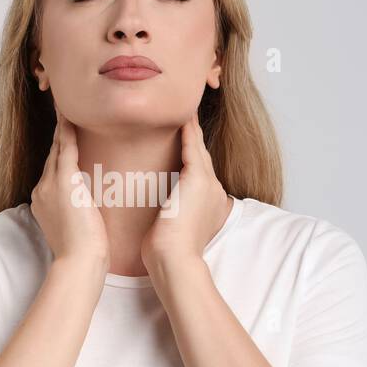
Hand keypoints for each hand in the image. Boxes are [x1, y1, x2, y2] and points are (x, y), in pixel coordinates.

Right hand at [30, 111, 109, 274]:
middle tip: (65, 111)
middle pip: (52, 156)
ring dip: (62, 128)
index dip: (59, 153)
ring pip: (56, 149)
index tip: (66, 139)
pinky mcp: (63, 182)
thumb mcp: (78, 229)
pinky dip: (67, 131)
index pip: (54, 170)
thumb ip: (80, 213)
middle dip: (58, 136)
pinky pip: (65, 149)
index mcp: (45, 201)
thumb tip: (91, 209)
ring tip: (66, 107)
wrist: (79, 261)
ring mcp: (49, 185)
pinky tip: (70, 115)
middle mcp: (42, 190)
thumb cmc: (84, 252)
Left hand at [141, 113, 231, 273]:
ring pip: (198, 146)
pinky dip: (188, 129)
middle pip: (200, 154)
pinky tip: (183, 114)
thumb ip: (166, 214)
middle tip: (186, 110)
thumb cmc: (166, 252)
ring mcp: (208, 183)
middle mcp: (211, 189)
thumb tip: (154, 213)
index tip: (181, 137)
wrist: (174, 260)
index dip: (189, 152)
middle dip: (193, 133)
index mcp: (205, 201)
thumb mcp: (169, 227)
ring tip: (184, 106)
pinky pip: (192, 145)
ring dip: (191, 125)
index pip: (196, 169)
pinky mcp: (199, 179)